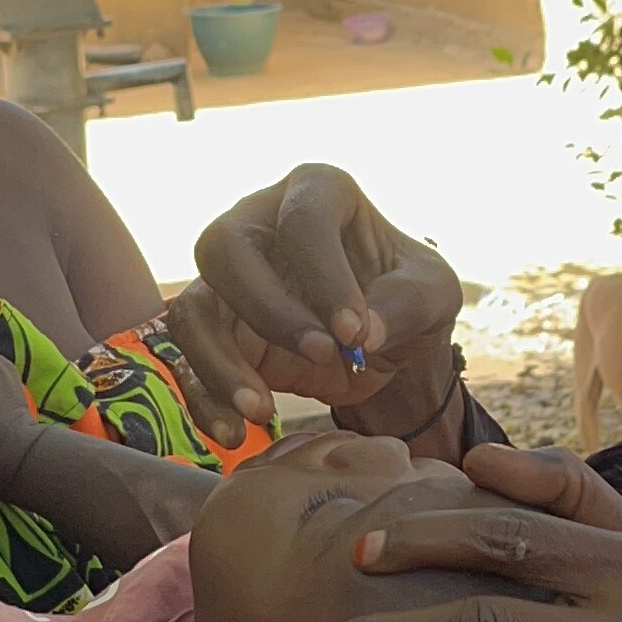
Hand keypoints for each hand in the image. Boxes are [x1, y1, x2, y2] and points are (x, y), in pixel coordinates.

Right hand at [166, 168, 461, 443]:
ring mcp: (229, 276)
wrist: (386, 346)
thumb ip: (407, 303)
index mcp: (319, 191)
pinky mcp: (216, 330)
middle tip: (321, 355)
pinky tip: (236, 430)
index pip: (304, 220)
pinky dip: (205, 398)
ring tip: (263, 411)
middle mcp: (260, 221)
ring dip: (220, 363)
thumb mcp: (433, 294)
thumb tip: (364, 330)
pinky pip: (187, 359)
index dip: (325, 276)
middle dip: (267, 310)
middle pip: (223, 247)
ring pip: (193, 308)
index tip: (355, 331)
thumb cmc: (408, 298)